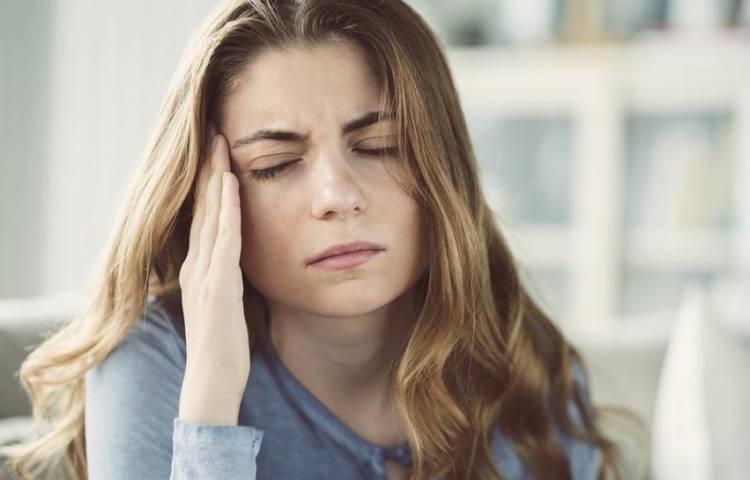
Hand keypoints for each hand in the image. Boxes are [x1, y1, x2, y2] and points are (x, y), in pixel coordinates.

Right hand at [178, 124, 249, 423]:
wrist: (212, 382)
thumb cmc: (225, 346)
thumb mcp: (228, 303)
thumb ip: (231, 278)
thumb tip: (244, 259)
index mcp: (200, 268)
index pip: (204, 216)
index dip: (209, 182)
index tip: (217, 150)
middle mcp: (197, 265)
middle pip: (203, 206)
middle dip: (209, 167)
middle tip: (213, 130)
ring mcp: (205, 274)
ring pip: (211, 215)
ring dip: (216, 177)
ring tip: (220, 142)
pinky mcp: (218, 286)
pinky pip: (224, 240)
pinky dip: (227, 209)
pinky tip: (232, 184)